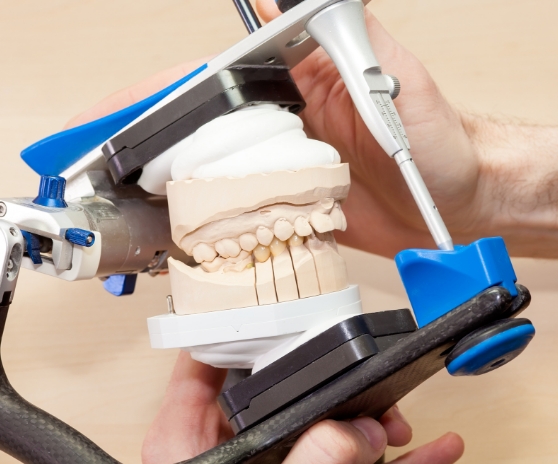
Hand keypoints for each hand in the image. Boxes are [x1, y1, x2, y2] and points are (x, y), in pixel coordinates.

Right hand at [66, 0, 557, 257]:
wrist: (459, 202)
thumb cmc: (440, 142)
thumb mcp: (400, 81)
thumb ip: (351, 39)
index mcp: (299, 85)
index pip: (217, 81)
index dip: (160, 96)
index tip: (117, 116)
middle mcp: (285, 124)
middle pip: (201, 130)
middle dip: (145, 146)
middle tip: (100, 170)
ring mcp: (286, 167)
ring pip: (215, 173)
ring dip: (169, 187)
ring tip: (127, 207)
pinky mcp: (295, 204)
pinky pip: (244, 210)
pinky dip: (210, 220)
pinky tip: (184, 233)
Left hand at [141, 352, 462, 463]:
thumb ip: (302, 463)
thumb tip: (349, 431)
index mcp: (190, 436)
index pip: (204, 359)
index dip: (235, 324)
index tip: (272, 304)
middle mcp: (233, 444)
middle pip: (279, 385)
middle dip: (331, 382)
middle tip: (365, 387)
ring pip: (325, 423)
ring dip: (369, 419)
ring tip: (402, 422)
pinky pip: (350, 461)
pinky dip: (390, 461)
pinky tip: (428, 453)